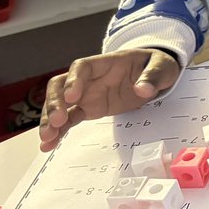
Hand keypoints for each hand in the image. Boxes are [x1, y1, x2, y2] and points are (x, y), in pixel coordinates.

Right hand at [39, 49, 180, 151]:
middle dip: (55, 102)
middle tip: (56, 120)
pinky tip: (48, 145)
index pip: (81, 67)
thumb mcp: (162, 66)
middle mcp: (90, 78)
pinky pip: (69, 119)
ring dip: (50, 119)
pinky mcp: (89, 108)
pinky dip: (58, 131)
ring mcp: (87, 94)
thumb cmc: (156, 65)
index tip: (72, 97)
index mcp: (106, 63)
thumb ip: (152, 77)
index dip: (73, 80)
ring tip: (46, 138)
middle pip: (61, 85)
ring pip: (59, 104)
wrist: (156, 74)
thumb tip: (143, 89)